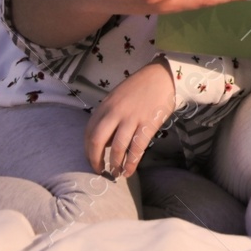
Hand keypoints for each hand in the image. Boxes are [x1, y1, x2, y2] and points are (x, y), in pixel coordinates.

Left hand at [84, 61, 175, 178]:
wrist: (162, 76)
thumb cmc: (139, 87)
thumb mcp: (117, 98)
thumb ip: (108, 116)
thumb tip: (104, 142)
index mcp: (105, 106)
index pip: (88, 132)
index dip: (88, 150)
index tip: (92, 160)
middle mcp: (115, 113)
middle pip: (97, 141)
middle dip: (95, 160)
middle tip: (99, 171)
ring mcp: (131, 119)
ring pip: (117, 148)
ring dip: (115, 164)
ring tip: (116, 173)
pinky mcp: (147, 125)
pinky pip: (136, 149)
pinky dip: (131, 163)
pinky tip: (129, 172)